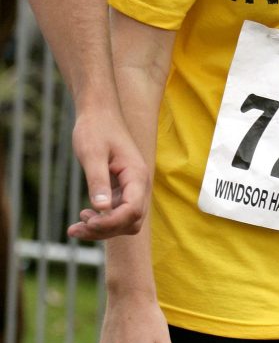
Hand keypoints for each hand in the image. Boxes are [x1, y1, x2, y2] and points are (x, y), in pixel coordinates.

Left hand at [67, 107, 149, 239]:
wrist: (98, 112)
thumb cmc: (95, 129)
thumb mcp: (92, 154)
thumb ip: (98, 181)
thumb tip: (102, 209)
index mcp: (136, 175)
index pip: (133, 211)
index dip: (111, 223)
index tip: (87, 221)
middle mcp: (139, 184)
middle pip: (131, 221)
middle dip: (106, 230)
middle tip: (77, 228)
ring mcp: (132, 186)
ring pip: (124, 220)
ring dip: (102, 228)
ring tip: (76, 227)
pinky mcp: (122, 187)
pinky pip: (117, 212)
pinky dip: (102, 219)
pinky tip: (84, 214)